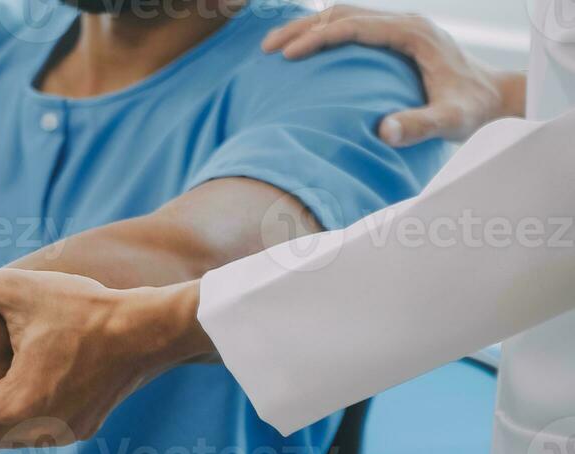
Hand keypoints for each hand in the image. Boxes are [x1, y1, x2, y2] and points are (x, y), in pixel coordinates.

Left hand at [0, 268, 210, 447]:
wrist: (150, 330)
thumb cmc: (84, 308)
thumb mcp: (20, 290)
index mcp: (17, 402)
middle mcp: (39, 429)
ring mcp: (64, 432)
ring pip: (9, 440)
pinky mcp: (85, 429)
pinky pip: (38, 435)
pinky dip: (17, 425)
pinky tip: (11, 406)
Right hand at [263, 6, 524, 146]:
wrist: (495, 98)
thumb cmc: (472, 110)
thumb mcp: (450, 120)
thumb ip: (419, 125)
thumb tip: (382, 132)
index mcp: (413, 33)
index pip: (354, 25)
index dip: (318, 37)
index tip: (287, 55)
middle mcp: (405, 23)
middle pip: (343, 12)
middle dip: (303, 28)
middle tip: (269, 48)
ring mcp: (400, 28)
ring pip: (345, 15)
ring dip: (309, 28)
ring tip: (276, 48)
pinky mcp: (396, 39)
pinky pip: (353, 28)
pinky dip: (324, 35)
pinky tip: (304, 53)